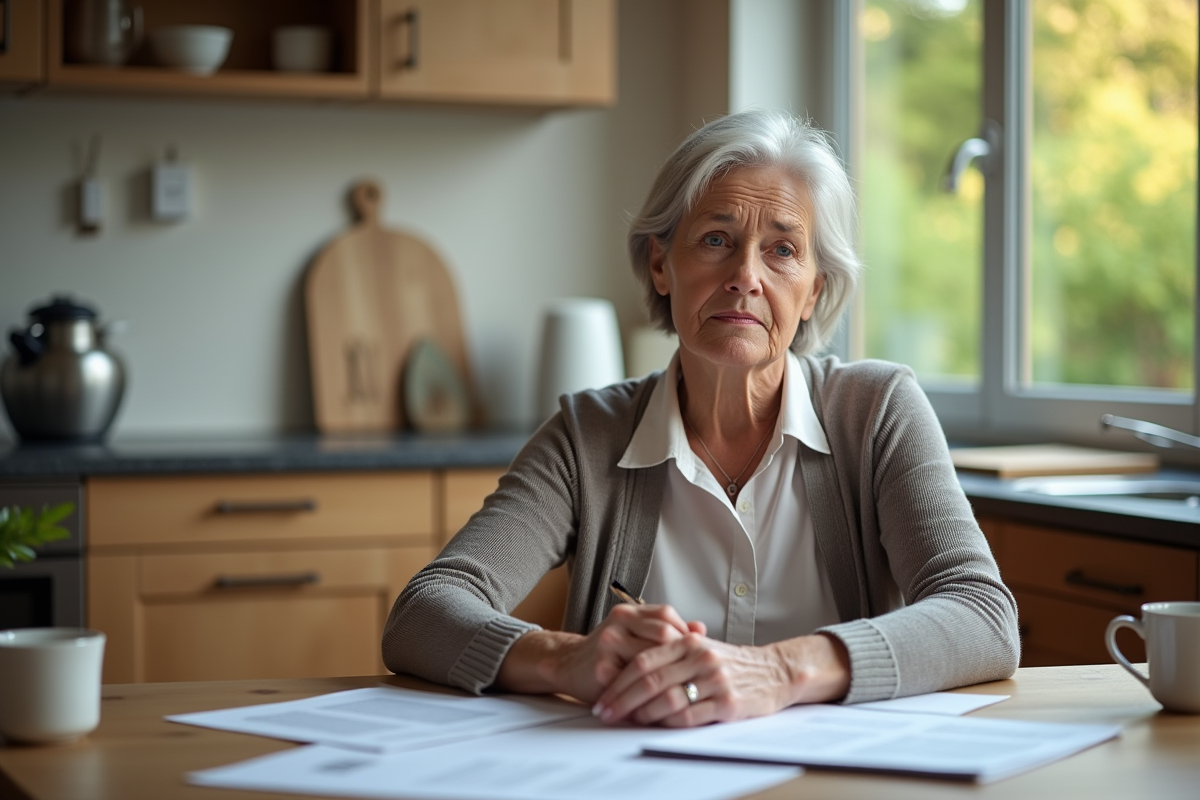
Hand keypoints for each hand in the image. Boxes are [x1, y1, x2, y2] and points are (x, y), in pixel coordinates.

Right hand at [494, 604, 703, 703]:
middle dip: (679, 655)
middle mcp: (618, 623)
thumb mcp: (635, 634)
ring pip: (651, 658)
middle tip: (692, 672)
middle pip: (662, 634)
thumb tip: (700, 629)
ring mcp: (609, 644)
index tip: (695, 652)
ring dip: (668, 674)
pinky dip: (651, 691)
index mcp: (628, 612)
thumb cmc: (608, 653)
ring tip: (681, 685)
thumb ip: (666, 630)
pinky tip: (662, 698)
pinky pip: (635, 682)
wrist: (568, 665)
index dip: (683, 634)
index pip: (666, 616)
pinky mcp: (603, 669)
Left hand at [592, 632, 850, 726]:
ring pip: (667, 699)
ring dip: (642, 713)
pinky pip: (690, 716)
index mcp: (688, 642)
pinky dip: (669, 723)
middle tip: (605, 712)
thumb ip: (669, 655)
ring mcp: (714, 680)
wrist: (776, 670)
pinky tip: (657, 726)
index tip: (603, 695)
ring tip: (629, 721)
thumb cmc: (732, 662)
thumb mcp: (701, 647)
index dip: (618, 680)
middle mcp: (700, 658)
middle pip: (649, 680)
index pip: (643, 660)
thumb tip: (627, 670)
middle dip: (622, 699)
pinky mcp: (728, 703)